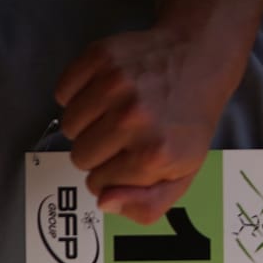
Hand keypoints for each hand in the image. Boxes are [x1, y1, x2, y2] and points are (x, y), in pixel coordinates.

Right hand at [54, 29, 241, 224]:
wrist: (200, 59)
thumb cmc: (188, 121)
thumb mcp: (183, 173)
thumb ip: (147, 205)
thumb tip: (104, 202)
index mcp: (154, 155)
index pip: (98, 184)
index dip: (113, 175)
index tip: (131, 158)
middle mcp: (133, 120)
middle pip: (79, 156)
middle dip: (99, 151)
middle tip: (125, 134)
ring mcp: (114, 85)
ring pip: (67, 126)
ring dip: (86, 124)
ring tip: (116, 112)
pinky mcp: (99, 57)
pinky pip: (62, 92)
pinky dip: (76, 95)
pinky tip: (105, 92)